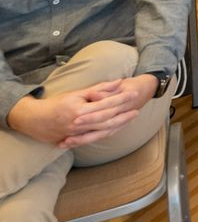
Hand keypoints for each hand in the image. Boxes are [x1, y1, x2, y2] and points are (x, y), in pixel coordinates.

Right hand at [7, 75, 155, 148]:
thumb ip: (97, 89)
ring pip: (104, 130)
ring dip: (120, 125)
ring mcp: (78, 133)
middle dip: (124, 115)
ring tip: (131, 118)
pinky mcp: (77, 139)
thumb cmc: (56, 104)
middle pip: (108, 119)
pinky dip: (109, 132)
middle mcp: (80, 124)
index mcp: (80, 110)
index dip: (121, 99)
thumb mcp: (76, 93)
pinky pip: (97, 137)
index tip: (134, 93)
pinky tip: (118, 128)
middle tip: (137, 109)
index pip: (106, 104)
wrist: (35, 120)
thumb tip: (117, 82)